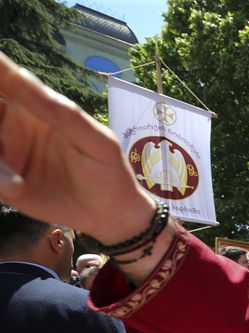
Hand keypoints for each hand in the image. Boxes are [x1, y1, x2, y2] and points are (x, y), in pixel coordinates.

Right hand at [0, 52, 153, 241]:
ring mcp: (4, 155)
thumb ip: (59, 112)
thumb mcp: (94, 140)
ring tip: (17, 186)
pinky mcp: (2, 183)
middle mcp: (10, 126)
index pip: (2, 80)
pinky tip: (18, 189)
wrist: (110, 214)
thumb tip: (21, 76)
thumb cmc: (107, 168)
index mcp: (32, 106)